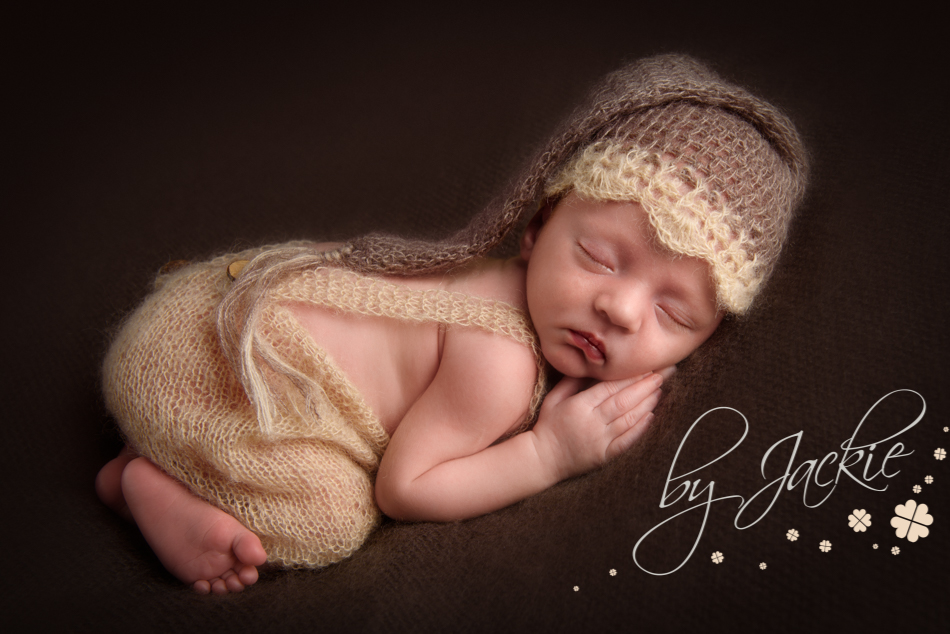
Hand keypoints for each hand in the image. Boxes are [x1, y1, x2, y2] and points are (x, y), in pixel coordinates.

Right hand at [532, 367, 672, 480]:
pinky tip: (651, 416)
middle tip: (661, 375)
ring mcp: (600, 441)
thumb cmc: (548, 426)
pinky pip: (627, 441)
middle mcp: (592, 423)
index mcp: (579, 406)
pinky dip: (640, 428)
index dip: (629, 377)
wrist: (542, 460)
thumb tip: (593, 366)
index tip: (644, 368)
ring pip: (629, 419)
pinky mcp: (605, 456)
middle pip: (623, 401)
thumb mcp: (553, 399)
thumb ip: (572, 381)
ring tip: (659, 391)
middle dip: (644, 387)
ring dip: (647, 404)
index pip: (609, 388)